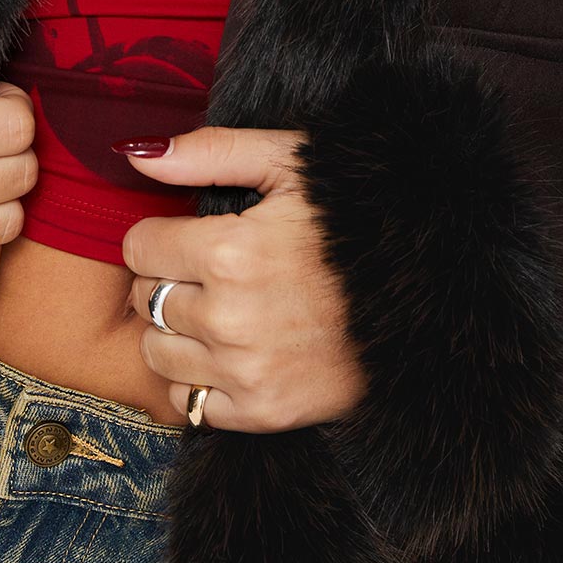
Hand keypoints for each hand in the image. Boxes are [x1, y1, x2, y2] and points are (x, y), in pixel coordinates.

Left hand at [116, 127, 368, 431]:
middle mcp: (229, 316)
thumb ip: (209, 152)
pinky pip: (187, 401)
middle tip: (212, 271)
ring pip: (156, 351)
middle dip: (168, 279)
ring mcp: (246, 370)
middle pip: (145, 298)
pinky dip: (198, 377)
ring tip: (221, 309)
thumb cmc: (356, 217)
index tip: (192, 236)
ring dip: (177, 330)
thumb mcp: (290, 163)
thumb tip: (136, 152)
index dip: (161, 236)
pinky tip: (232, 350)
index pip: (138, 247)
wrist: (425, 292)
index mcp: (231, 251)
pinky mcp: (264, 411)